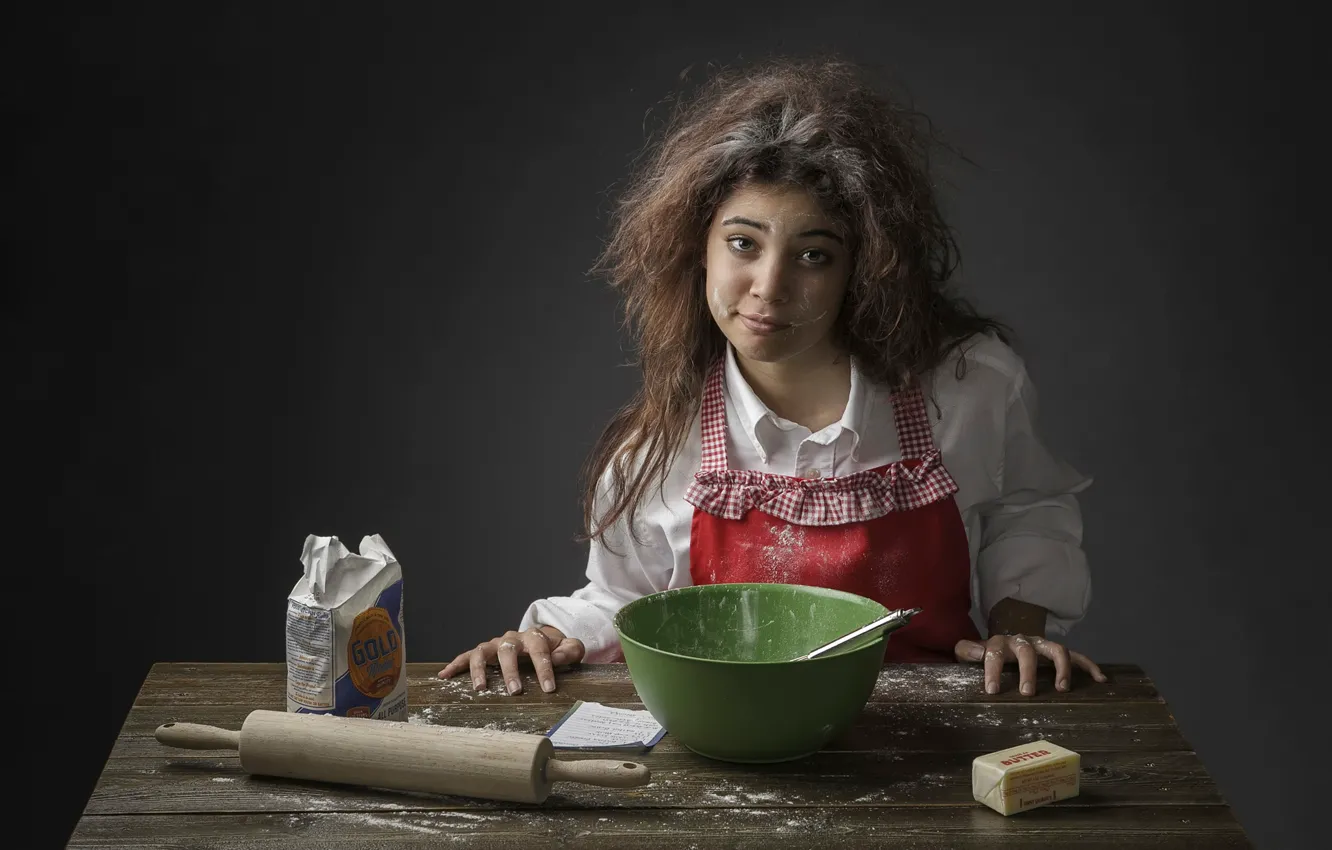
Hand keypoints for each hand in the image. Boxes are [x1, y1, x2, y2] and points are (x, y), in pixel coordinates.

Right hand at [438, 626, 584, 694]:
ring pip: (483, 651)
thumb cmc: (554, 649)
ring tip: (480, 688)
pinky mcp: (483, 652)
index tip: (548, 689)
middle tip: (515, 691)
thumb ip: (571, 651)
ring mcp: (495, 645)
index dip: (544, 668)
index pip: (539, 649)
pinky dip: (455, 664)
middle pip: (508, 649)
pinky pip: (466, 656)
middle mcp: (512, 639)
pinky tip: (444, 675)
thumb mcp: (569, 648)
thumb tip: (560, 658)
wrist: (539, 639)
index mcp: (534, 637)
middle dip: (510, 671)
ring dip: (480, 670)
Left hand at [954, 634, 1105, 695]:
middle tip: (1028, 692)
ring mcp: (1043, 645)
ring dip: (1061, 667)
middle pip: (1027, 651)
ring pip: (1056, 649)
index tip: (992, 690)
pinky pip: (1077, 656)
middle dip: (1028, 671)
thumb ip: (966, 650)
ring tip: (1063, 688)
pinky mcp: (1057, 652)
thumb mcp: (972, 651)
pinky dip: (1089, 665)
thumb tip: (971, 651)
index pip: (994, 653)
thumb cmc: (990, 653)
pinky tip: (1100, 679)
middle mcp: (1023, 641)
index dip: (992, 670)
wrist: (1009, 639)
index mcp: (1000, 643)